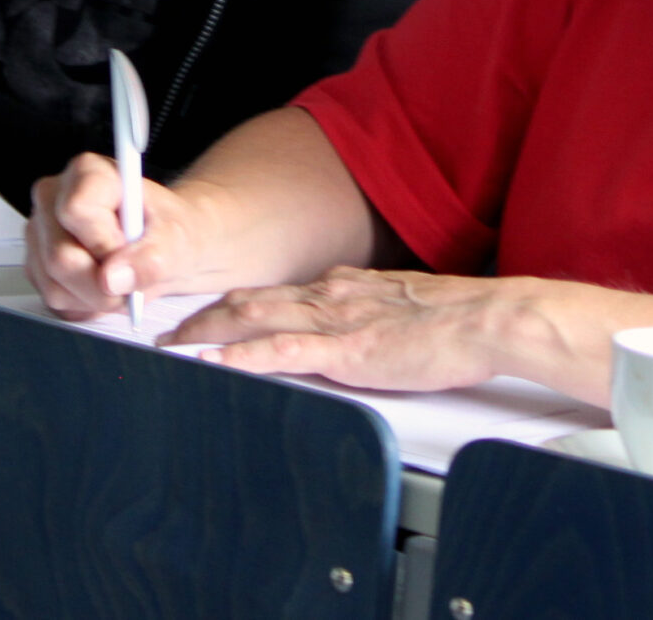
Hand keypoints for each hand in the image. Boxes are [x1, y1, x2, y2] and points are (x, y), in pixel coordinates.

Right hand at [26, 150, 209, 317]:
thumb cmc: (169, 230)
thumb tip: (114, 278)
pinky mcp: (37, 264)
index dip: (104, 243)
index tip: (128, 249)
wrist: (166, 247)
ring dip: (96, 298)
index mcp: (87, 172)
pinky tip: (105, 287)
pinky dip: (85, 305)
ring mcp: (40, 233)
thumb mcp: (176, 239)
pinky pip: (54, 301)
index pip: (75, 210)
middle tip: (132, 276)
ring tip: (121, 279)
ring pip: (55, 286)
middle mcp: (54, 198)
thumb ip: (151, 257)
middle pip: (60, 256)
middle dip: (103, 284)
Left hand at [168, 266, 531, 392]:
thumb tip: (350, 326)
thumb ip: (368, 315)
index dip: (232, 305)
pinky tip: (217, 363)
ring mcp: (335, 321)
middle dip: (202, 317)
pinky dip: (243, 357)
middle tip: (165, 333)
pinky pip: (283, 351)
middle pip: (249, 301)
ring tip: (171, 348)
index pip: (273, 294)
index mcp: (343, 289)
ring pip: (254, 320)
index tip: (203, 315)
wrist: (487, 319)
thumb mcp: (400, 311)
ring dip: (208, 333)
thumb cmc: (457, 322)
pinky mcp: (347, 350)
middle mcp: (330, 297)